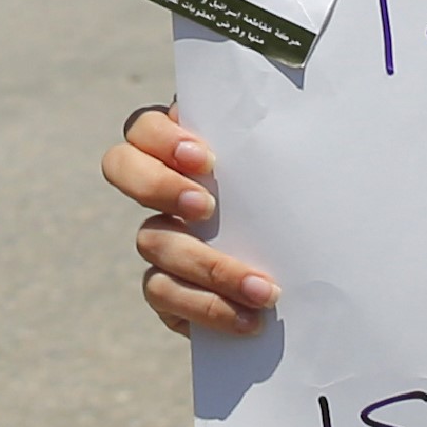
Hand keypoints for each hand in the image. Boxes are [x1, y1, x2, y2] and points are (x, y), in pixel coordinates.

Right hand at [107, 104, 279, 337]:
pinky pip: (164, 293)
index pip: (145, 127)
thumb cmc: (298, 202)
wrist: (306, 271)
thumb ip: (276, 144)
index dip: (162, 139)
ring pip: (151, 240)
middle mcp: (161, 185)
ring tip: (263, 289)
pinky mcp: (165, 286)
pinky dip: (209, 307)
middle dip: (157, 184)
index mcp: (185, 147)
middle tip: (206, 207)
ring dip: (208, 265)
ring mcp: (159, 237)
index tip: (207, 161)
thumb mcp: (290, 170)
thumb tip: (299, 107)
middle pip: (120, 166)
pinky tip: (249, 319)